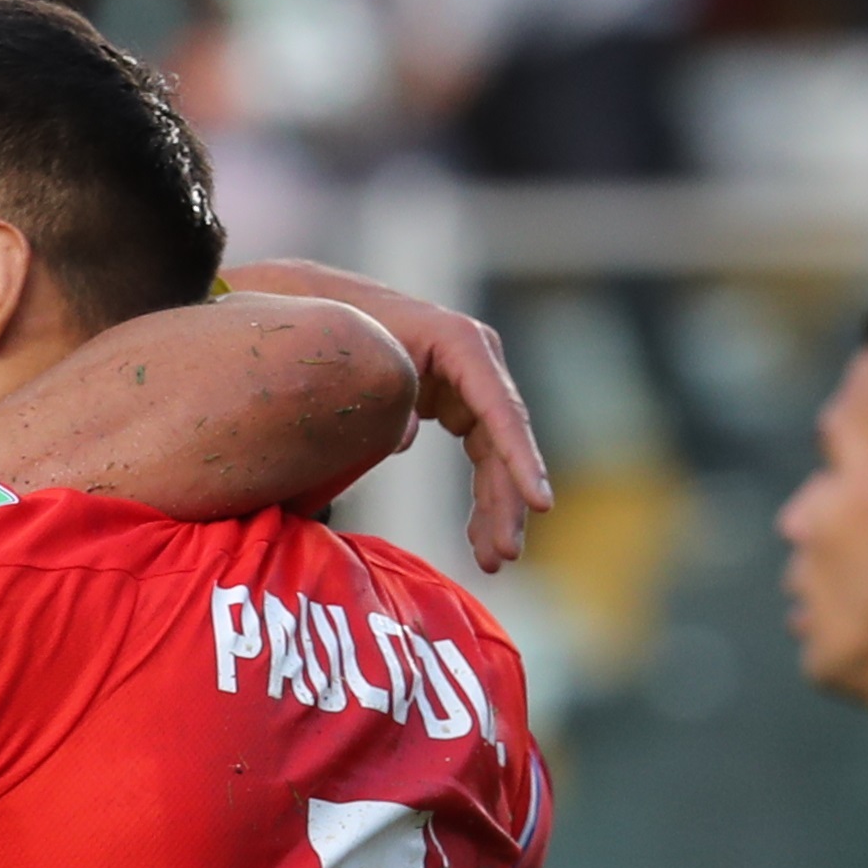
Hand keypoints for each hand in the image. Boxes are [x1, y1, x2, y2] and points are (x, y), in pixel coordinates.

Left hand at [225, 259, 554, 571]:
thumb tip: (404, 440)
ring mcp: (472, 385)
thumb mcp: (364, 365)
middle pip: (504, 441)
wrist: (326, 306)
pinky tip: (477, 537)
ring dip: (496, 508)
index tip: (541, 505)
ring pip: (496, 455)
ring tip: (492, 561)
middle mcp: (478, 362)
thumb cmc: (344, 330)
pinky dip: (479, 495)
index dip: (522, 460)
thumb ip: (386, 406)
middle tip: (503, 555)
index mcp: (461, 344)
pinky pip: (481, 456)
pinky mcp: (459, 403)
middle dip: (506, 501)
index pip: (501, 410)